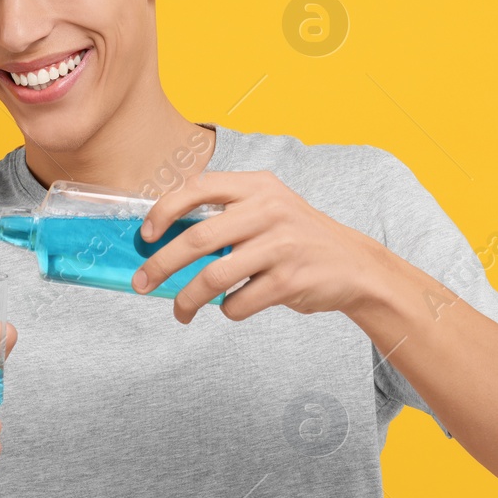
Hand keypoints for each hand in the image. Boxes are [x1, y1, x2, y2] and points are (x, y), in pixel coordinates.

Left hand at [131, 171, 383, 324]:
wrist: (354, 265)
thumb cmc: (297, 238)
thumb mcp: (268, 208)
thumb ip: (226, 213)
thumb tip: (164, 237)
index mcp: (257, 186)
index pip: (198, 188)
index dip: (164, 211)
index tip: (145, 235)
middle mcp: (269, 210)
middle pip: (197, 238)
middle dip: (161, 264)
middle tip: (143, 282)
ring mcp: (281, 246)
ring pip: (214, 277)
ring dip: (187, 299)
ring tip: (180, 311)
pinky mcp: (290, 280)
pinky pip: (239, 302)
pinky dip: (227, 310)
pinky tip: (230, 307)